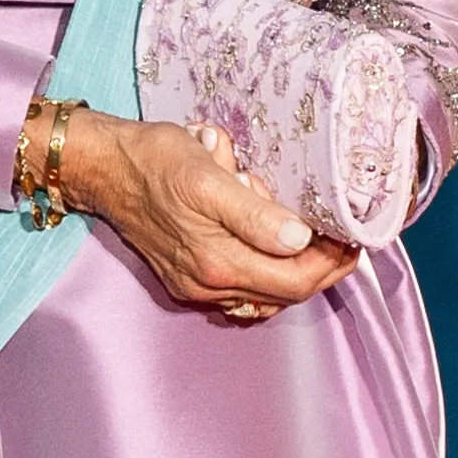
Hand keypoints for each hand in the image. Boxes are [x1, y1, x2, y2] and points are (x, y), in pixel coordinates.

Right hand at [56, 103, 360, 312]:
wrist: (104, 167)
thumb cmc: (156, 161)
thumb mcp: (208, 177)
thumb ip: (255, 215)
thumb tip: (299, 241)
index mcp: (218, 262)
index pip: (295, 282)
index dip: (332, 264)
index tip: (353, 238)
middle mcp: (208, 284)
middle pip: (285, 294)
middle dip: (322, 268)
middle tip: (344, 239)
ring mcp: (196, 286)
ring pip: (266, 296)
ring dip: (296, 273)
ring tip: (315, 241)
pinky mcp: (186, 277)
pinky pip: (242, 291)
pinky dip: (268, 275)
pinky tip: (274, 249)